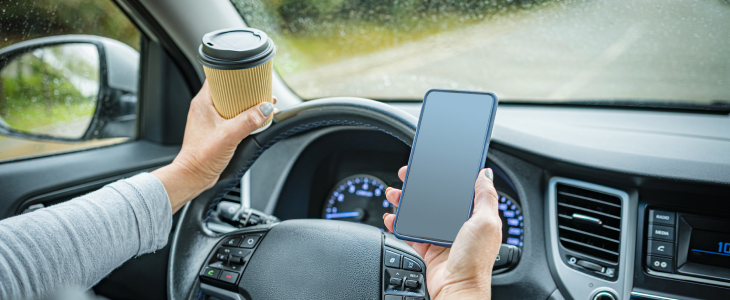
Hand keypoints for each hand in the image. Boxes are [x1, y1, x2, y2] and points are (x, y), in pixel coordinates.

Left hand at [152, 80, 276, 211]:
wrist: (193, 176)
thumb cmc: (201, 157)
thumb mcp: (229, 135)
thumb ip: (249, 121)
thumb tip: (267, 108)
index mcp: (202, 102)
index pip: (218, 77)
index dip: (234, 73)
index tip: (249, 73)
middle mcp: (205, 108)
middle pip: (228, 90)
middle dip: (246, 90)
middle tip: (261, 89)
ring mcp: (210, 119)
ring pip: (232, 104)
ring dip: (246, 105)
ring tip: (261, 104)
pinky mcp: (215, 130)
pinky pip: (232, 117)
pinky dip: (244, 117)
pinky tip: (254, 121)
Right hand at [383, 167, 501, 298]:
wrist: (457, 290)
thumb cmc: (475, 261)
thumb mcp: (486, 222)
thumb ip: (486, 196)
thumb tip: (485, 173)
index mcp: (475, 216)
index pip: (458, 189)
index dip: (444, 175)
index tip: (431, 165)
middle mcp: (458, 225)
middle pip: (434, 198)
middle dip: (418, 186)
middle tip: (406, 176)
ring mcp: (441, 237)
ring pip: (419, 212)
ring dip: (404, 201)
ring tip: (393, 194)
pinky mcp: (427, 249)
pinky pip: (409, 232)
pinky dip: (398, 224)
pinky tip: (392, 217)